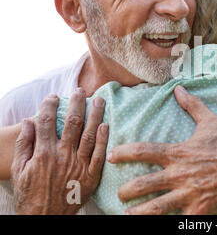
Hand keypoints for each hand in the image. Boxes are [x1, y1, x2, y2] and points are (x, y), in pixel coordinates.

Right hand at [11, 90, 108, 214]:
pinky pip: (99, 154)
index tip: (53, 96)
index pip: (47, 122)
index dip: (50, 106)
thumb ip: (24, 144)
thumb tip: (29, 121)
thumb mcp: (19, 170)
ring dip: (95, 115)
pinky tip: (106, 125)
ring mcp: (78, 166)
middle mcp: (62, 157)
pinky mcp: (91, 176)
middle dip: (77, 104)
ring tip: (99, 100)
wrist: (45, 217)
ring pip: (89, 135)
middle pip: (72, 123)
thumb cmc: (30, 194)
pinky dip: (103, 139)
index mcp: (43, 154)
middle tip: (81, 90)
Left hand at [108, 85, 216, 214]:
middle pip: (142, 184)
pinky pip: (179, 218)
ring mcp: (191, 194)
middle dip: (125, 190)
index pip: (143, 151)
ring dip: (137, 213)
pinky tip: (160, 221)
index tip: (111, 155)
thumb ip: (191, 105)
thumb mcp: (210, 121)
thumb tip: (178, 89)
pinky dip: (170, 220)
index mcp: (180, 152)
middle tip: (118, 192)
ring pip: (155, 208)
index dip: (123, 153)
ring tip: (126, 215)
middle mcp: (181, 174)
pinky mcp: (202, 210)